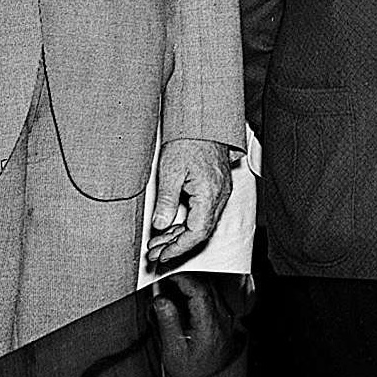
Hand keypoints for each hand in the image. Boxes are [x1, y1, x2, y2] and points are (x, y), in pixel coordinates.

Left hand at [146, 138, 233, 268]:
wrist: (203, 121)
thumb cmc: (189, 140)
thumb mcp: (170, 171)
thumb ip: (167, 201)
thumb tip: (161, 225)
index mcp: (210, 193)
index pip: (197, 232)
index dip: (179, 247)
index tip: (163, 254)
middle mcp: (220, 195)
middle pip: (201, 232)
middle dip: (177, 245)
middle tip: (156, 253)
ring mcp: (221, 192)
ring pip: (203, 224)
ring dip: (181, 236)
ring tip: (159, 243)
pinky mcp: (217, 188)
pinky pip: (205, 214)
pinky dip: (188, 224)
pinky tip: (172, 227)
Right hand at [150, 273, 245, 376]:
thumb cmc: (190, 367)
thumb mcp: (174, 350)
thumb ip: (168, 323)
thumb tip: (160, 298)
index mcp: (209, 324)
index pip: (199, 291)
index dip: (182, 278)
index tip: (165, 275)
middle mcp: (221, 316)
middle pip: (206, 285)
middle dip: (184, 278)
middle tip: (163, 277)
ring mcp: (224, 315)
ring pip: (209, 288)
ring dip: (190, 283)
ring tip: (168, 285)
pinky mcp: (223, 315)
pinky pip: (211, 295)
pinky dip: (195, 290)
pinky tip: (180, 295)